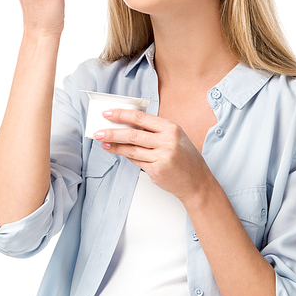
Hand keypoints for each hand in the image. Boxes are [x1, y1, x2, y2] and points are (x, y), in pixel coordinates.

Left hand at [94, 109, 212, 202]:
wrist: (197, 181)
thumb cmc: (185, 159)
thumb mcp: (175, 138)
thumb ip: (155, 131)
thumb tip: (128, 126)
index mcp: (171, 128)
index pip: (141, 117)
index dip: (122, 114)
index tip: (108, 114)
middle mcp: (167, 141)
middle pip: (133, 133)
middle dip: (112, 132)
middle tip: (98, 131)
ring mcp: (162, 156)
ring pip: (131, 149)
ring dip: (115, 146)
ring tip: (103, 143)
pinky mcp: (157, 170)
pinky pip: (137, 161)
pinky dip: (127, 157)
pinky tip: (118, 153)